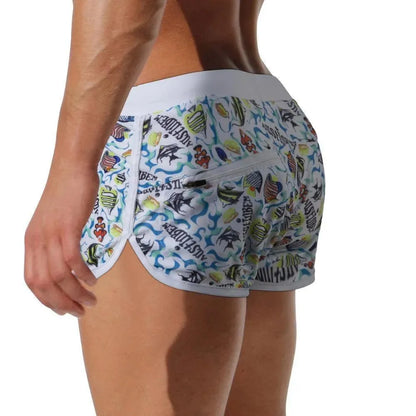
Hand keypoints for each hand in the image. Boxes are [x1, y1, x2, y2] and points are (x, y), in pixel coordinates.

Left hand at [24, 165, 99, 317]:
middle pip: (44, 285)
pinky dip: (84, 275)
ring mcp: (51, 235)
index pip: (31, 281)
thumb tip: (65, 262)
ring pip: (59, 277)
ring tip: (91, 301)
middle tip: (80, 311)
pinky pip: (73, 260)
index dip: (46, 301)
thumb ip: (54, 242)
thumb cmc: (66, 194)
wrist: (71, 169)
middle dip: (62, 304)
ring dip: (76, 294)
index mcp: (30, 242)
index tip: (63, 310)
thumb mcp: (53, 222)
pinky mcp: (67, 228)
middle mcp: (36, 241)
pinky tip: (94, 279)